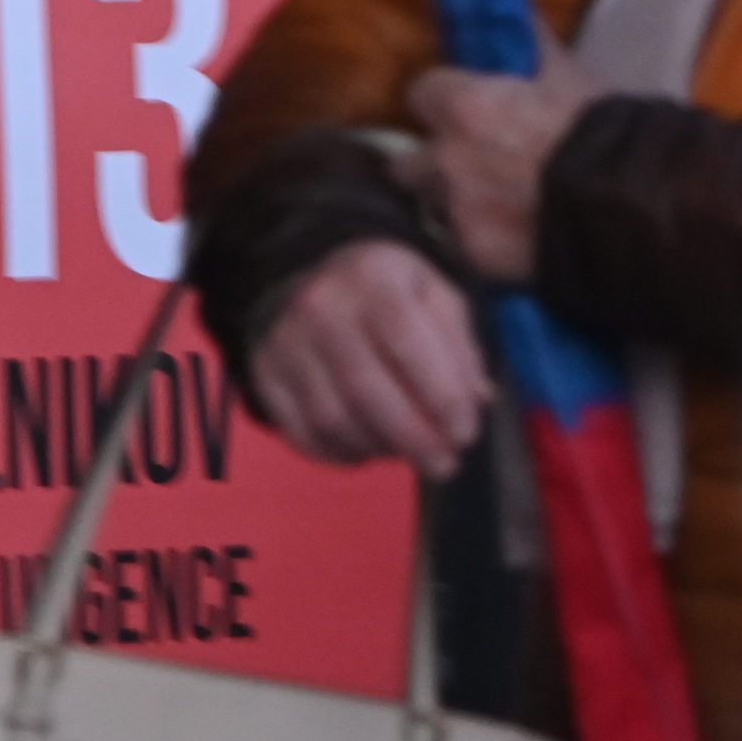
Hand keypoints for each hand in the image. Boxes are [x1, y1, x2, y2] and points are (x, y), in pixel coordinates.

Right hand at [248, 241, 493, 472]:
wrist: (313, 275)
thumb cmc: (388, 292)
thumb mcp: (433, 295)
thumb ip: (460, 347)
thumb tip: (476, 402)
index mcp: (374, 277)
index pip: (408, 342)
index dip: (441, 395)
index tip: (466, 434)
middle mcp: (322, 306)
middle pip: (367, 390)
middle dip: (414, 438)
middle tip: (446, 465)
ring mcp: (286, 342)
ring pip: (333, 418)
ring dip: (381, 448)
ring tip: (412, 453)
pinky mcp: (265, 374)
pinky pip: (303, 432)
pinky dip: (343, 453)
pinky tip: (371, 449)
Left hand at [408, 61, 605, 284]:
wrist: (626, 202)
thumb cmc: (599, 131)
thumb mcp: (568, 76)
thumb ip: (533, 45)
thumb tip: (520, 13)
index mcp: (463, 107)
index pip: (418, 95)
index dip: (440, 102)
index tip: (459, 110)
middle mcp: (446, 159)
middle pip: (407, 162)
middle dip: (430, 163)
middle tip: (466, 165)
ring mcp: (456, 211)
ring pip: (430, 208)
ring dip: (450, 205)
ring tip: (488, 205)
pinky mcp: (474, 254)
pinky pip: (460, 246)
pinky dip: (477, 240)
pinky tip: (506, 236)